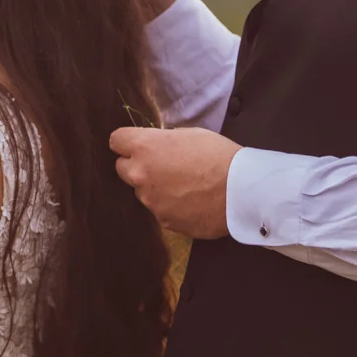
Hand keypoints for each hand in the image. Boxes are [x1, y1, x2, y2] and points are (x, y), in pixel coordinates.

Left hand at [109, 126, 238, 238]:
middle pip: (122, 169)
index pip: (116, 140)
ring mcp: (151, 201)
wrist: (241, 190)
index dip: (127, 142)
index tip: (137, 145)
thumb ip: (164, 141)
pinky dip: (171, 206)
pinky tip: (191, 201)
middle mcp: (141, 175)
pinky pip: (160, 210)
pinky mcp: (164, 221)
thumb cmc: (219, 156)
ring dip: (155, 188)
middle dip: (137, 166)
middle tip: (162, 166)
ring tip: (184, 186)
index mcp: (145, 147)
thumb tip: (157, 147)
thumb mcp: (190, 134)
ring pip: (142, 192)